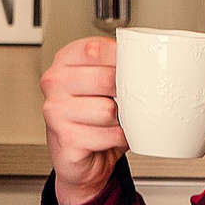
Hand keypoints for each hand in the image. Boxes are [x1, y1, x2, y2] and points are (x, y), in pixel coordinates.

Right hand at [41, 37, 125, 204]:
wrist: (78, 156)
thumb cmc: (92, 115)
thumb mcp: (102, 82)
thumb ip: (117, 66)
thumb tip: (149, 62)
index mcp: (64, 61)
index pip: (96, 49)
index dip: (121, 60)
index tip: (133, 69)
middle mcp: (55, 83)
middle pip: (105, 79)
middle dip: (124, 93)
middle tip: (124, 101)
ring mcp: (55, 111)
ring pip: (108, 110)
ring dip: (121, 119)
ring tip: (114, 121)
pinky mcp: (65, 138)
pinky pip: (108, 135)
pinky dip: (118, 138)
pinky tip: (110, 137)